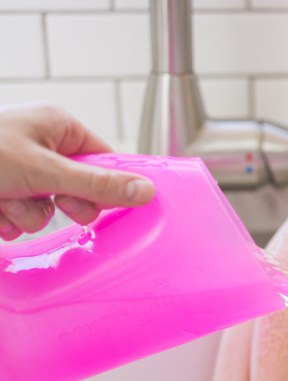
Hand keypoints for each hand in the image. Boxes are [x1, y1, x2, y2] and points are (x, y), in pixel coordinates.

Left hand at [0, 102, 154, 240]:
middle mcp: (42, 145)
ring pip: (46, 209)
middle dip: (59, 205)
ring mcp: (20, 168)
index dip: (103, 187)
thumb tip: (145, 191)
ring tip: (4, 199)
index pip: (104, 162)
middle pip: (78, 189)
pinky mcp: (2, 188)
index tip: (91, 201)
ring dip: (26, 215)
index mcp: (59, 127)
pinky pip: (20, 216)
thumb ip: (96, 185)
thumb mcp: (45, 170)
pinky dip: (7, 219)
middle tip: (47, 199)